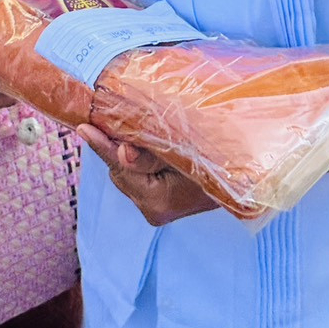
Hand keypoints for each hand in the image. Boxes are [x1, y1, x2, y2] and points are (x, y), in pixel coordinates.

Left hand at [77, 125, 215, 225]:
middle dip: (115, 146)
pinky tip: (140, 143)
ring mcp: (153, 210)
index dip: (102, 145)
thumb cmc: (221, 162)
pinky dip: (135, 159)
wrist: (244, 180)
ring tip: (132, 130)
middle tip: (110, 117)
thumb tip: (123, 152)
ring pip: (125, 173)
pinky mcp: (157, 204)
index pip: (121, 166)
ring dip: (124, 152)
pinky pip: (136, 177)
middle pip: (119, 170)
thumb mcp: (188, 152)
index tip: (84, 127)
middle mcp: (152, 210)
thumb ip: (152, 153)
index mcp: (158, 201)